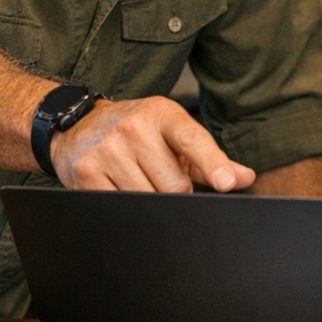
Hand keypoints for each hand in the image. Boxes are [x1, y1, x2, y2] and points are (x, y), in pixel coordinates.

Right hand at [50, 95, 254, 192]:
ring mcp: (107, 150)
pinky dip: (126, 207)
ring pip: (147, 199)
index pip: (191, 139)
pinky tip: (120, 188)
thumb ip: (208, 156)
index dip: (211, 163)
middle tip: (162, 179)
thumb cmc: (137, 130)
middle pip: (173, 184)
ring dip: (150, 200)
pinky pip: (119, 206)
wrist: (78, 124)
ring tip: (139, 180)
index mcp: (161, 114)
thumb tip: (243, 177)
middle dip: (175, 191)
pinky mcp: (85, 173)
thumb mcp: (172, 132)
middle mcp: (133, 127)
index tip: (225, 183)